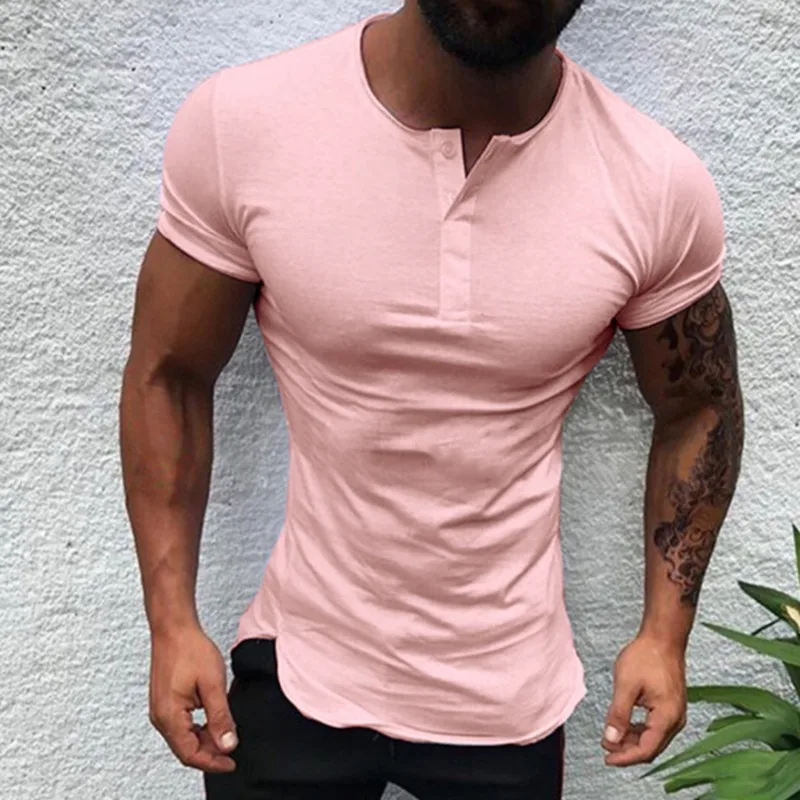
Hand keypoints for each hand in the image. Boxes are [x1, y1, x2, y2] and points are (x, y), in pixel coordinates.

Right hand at [148, 625, 237, 772]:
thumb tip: (228, 744)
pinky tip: (213, 722)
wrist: (174, 628)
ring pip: (184, 737)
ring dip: (204, 740)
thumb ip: (221, 716)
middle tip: (232, 748)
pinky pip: (181, 725)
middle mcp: (160, 717)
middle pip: (185, 749)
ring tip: (226, 734)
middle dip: (210, 752)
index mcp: (169, 716)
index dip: (212, 762)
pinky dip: (198, 728)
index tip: (231, 763)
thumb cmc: (190, 649)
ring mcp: (161, 710)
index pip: (190, 754)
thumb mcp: (213, 684)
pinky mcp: (165, 702)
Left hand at [602, 633, 686, 766]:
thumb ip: (618, 714)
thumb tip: (611, 740)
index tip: (607, 758)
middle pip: (652, 748)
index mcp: (667, 717)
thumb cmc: (646, 656)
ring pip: (654, 739)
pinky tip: (625, 726)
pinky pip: (656, 728)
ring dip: (633, 741)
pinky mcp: (671, 707)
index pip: (646, 750)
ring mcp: (675, 714)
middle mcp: (676, 720)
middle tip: (606, 748)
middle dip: (628, 751)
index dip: (625, 757)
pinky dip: (640, 731)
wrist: (663, 638)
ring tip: (611, 737)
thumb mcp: (626, 685)